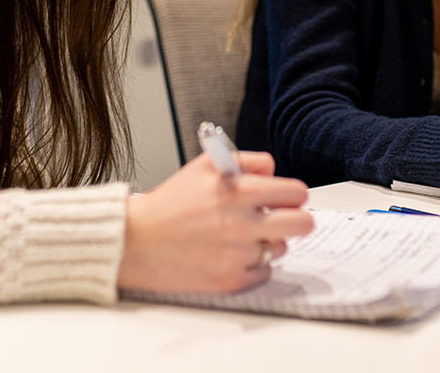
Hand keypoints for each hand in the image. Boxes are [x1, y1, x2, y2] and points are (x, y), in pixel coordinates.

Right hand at [117, 151, 313, 294]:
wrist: (136, 241)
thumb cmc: (168, 204)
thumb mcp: (203, 166)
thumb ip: (244, 160)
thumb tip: (272, 170)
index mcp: (238, 190)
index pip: (296, 192)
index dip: (294, 195)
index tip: (288, 199)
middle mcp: (242, 222)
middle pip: (303, 224)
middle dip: (298, 220)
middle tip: (284, 220)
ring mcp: (238, 253)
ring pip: (281, 248)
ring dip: (268, 242)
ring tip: (242, 236)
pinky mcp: (231, 279)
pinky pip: (263, 272)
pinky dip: (252, 265)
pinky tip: (230, 254)